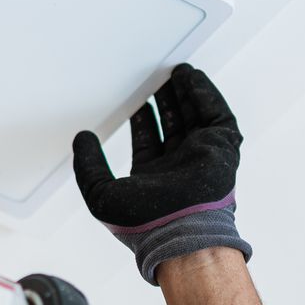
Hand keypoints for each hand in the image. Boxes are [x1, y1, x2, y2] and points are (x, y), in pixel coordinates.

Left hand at [72, 63, 251, 283]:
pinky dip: (206, 96)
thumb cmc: (143, 223)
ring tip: (177, 73)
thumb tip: (82, 138)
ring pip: (195, 118)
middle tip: (157, 80)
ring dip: (186, 94)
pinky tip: (193, 80)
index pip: (148, 142)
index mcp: (154, 179)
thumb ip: (88, 165)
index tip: (136, 101)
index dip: (142, 120)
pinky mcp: (222, 150)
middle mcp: (179, 168)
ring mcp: (202, 158)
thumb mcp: (100, 192)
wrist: (180, 231)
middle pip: (173, 126)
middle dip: (166, 102)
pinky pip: (217, 116)